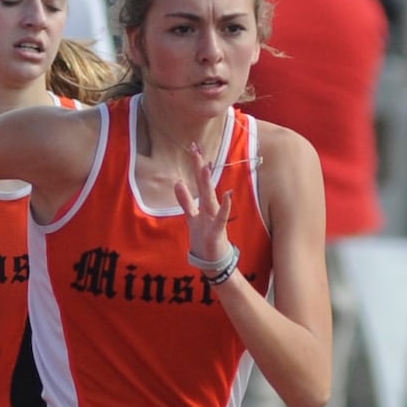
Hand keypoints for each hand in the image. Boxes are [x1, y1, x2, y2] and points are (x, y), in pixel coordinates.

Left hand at [174, 141, 232, 264]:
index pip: (199, 181)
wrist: (213, 260)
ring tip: (207, 166)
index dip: (196, 165)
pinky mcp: (217, 230)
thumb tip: (178, 182)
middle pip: (204, 184)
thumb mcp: (192, 217)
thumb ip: (185, 200)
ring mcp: (214, 218)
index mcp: (204, 204)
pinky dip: (226, 206)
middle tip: (195, 147)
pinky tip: (229, 194)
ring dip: (208, 182)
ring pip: (210, 197)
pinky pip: (222, 217)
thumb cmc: (204, 237)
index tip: (193, 146)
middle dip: (199, 166)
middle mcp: (210, 208)